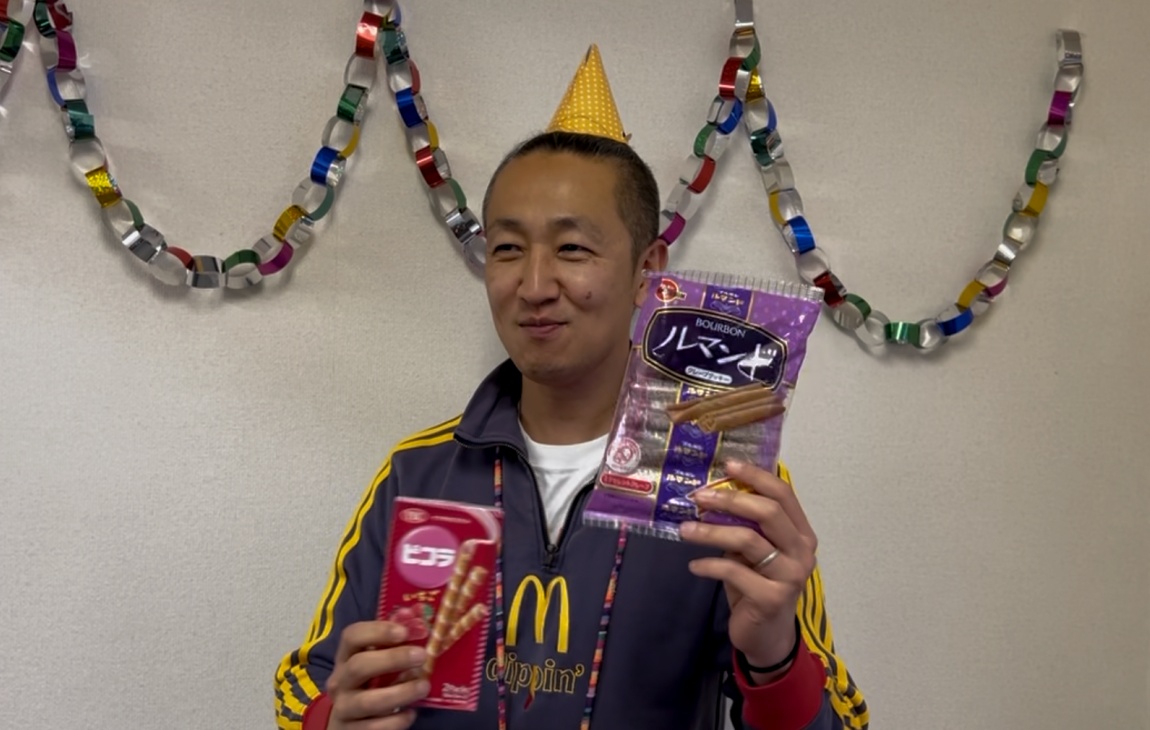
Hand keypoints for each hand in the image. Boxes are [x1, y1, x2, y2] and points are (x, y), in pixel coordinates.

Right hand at [326, 621, 430, 729]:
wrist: (349, 721)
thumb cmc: (370, 682)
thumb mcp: (376, 660)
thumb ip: (394, 642)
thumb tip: (418, 622)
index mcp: (346, 657)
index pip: (352, 636)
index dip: (377, 631)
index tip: (404, 631)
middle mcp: (340, 681)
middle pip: (359, 666)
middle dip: (392, 659)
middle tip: (422, 656)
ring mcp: (343, 708)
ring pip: (366, 701)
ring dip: (399, 693)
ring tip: (423, 687)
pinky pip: (373, 728)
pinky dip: (395, 721)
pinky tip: (411, 713)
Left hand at [679, 460, 817, 674]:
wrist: (767, 636)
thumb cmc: (759, 585)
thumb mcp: (754, 552)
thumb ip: (745, 526)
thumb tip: (710, 494)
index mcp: (801, 533)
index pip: (784, 494)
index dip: (756, 476)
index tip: (727, 465)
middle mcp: (802, 551)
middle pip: (768, 512)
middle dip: (730, 500)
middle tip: (697, 497)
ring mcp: (790, 576)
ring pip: (747, 540)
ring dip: (710, 532)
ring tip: (684, 530)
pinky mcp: (771, 598)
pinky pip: (733, 571)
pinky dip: (709, 565)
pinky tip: (694, 566)